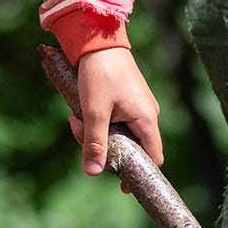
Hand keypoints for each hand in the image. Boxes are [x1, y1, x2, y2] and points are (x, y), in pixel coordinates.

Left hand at [69, 47, 162, 176]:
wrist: (97, 40)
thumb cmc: (98, 74)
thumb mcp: (94, 111)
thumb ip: (94, 142)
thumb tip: (93, 173)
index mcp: (146, 120)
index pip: (153, 158)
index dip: (138, 174)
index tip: (121, 187)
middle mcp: (147, 114)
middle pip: (130, 146)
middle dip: (103, 146)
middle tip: (79, 130)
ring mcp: (137, 106)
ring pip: (118, 132)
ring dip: (95, 131)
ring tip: (75, 117)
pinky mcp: (126, 99)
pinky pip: (114, 120)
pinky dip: (97, 121)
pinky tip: (80, 111)